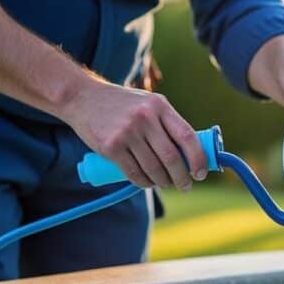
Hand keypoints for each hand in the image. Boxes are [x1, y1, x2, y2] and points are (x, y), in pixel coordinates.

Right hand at [58, 79, 207, 189]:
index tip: (201, 173)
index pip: (187, 136)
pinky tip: (148, 183)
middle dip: (182, 177)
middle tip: (186, 185)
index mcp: (159, 105)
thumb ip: (167, 123)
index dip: (198, 158)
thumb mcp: (148, 103)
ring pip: (154, 168)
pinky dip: (144, 183)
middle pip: (172, 157)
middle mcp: (145, 117)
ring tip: (166, 184)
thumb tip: (191, 154)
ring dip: (163, 182)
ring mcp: (127, 132)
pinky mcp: (111, 146)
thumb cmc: (122, 104)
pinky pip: (134, 173)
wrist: (82, 97)